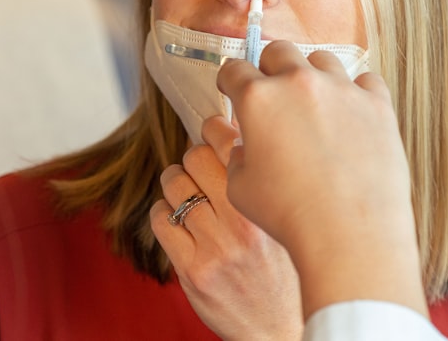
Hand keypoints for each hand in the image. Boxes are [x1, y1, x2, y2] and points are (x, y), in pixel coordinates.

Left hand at [150, 114, 302, 339]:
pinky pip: (161, 220)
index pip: (229, 141)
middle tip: (198, 172)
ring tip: (186, 197)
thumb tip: (236, 127)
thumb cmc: (286, 273)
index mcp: (268, 204)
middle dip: (191, 160)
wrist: (281, 332)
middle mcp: (243, 223)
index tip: (211, 130)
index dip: (213, 129)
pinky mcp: (193, 269)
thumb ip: (263, 180)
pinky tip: (177, 222)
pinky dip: (163, 214)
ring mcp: (216, 246)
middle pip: (194, 157)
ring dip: (174, 185)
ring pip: (173, 185)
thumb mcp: (285, 221)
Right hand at [218, 41, 426, 319]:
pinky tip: (350, 115)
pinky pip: (365, 81)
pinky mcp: (377, 105)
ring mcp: (342, 90)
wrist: (350, 235)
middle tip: (272, 94)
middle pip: (278, 51)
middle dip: (270, 69)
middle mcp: (298, 83)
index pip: (234, 69)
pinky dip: (355, 93)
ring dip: (312, 76)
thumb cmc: (289, 215)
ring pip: (322, 60)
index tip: (232, 89)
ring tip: (314, 104)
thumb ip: (239, 155)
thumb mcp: (240, 186)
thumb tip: (250, 147)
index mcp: (258, 99)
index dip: (229, 81)